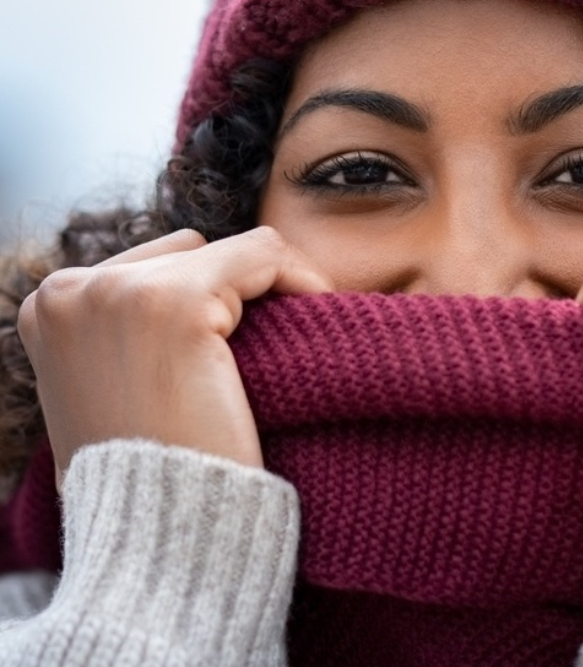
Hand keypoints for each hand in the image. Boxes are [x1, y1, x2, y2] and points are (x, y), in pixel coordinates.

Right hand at [17, 227, 332, 488]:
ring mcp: (118, 292)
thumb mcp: (119, 391)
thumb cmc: (152, 476)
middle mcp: (71, 289)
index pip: (156, 264)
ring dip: (274, 288)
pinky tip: (321, 312)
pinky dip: (301, 278)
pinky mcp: (174, 305)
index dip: (217, 297)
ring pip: (234, 250)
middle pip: (193, 253)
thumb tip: (206, 302)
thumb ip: (133, 337)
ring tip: (304, 332)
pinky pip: (264, 254)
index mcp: (52, 307)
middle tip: (284, 343)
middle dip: (240, 294)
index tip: (260, 335)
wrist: (158, 541)